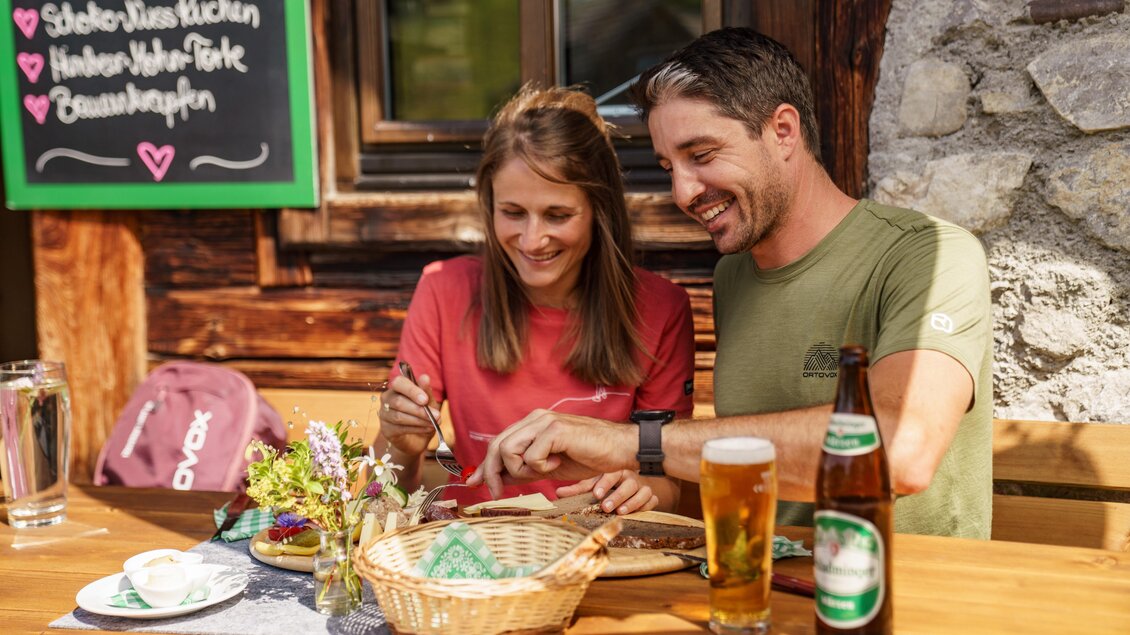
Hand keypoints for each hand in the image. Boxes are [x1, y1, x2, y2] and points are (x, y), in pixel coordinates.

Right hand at [378, 373, 439, 457]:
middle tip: (436, 415)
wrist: (418, 438)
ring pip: (399, 416)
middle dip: (419, 409)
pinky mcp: (386, 430)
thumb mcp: (428, 402)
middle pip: (398, 402)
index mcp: (397, 388)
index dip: (411, 390)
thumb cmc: (423, 415)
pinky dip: (416, 429)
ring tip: (434, 423)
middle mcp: (387, 399)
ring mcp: (384, 415)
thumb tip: (425, 377)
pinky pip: (400, 428)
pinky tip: (427, 428)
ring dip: (419, 420)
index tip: (425, 399)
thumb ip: (426, 391)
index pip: (399, 383)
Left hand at [466, 409, 634, 498]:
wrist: (620, 451)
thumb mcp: (548, 468)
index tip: (474, 484)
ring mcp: (545, 421)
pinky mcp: (555, 429)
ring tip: (543, 472)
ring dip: (521, 470)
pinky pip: (531, 455)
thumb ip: (524, 471)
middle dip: (492, 472)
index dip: (484, 465)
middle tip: (497, 493)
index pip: (498, 442)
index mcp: (532, 424)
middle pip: (496, 445)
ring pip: (508, 449)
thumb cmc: (589, 457)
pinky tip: (558, 463)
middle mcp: (535, 418)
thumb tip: (497, 480)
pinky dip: (541, 467)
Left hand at [556, 471, 657, 514]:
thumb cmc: (607, 484)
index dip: (605, 483)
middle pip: (628, 483)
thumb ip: (577, 489)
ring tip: (620, 512)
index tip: (597, 494)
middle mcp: (630, 476)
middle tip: (606, 507)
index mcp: (615, 470)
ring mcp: (642, 485)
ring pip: (643, 491)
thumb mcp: (593, 484)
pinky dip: (646, 506)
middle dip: (617, 496)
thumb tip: (557, 494)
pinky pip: (653, 499)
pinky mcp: (651, 496)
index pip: (612, 473)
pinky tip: (639, 512)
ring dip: (632, 502)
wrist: (632, 484)